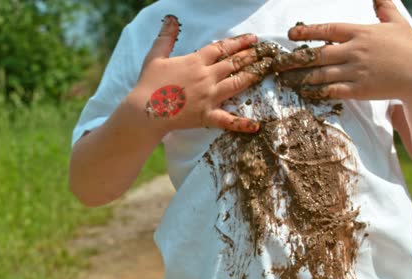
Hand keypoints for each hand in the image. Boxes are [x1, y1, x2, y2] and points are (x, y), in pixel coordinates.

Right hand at [127, 15, 272, 133]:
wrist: (144, 109)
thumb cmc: (148, 83)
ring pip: (236, 84)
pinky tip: (256, 126)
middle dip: (251, 56)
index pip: (221, 48)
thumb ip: (166, 37)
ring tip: (265, 70)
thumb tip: (172, 19)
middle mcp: (206, 77)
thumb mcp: (155, 56)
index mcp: (195, 61)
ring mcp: (208, 97)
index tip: (253, 39)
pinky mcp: (206, 116)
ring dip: (252, 76)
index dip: (238, 42)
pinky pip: (228, 120)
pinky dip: (242, 124)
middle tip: (266, 52)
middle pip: (233, 63)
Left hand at [279, 0, 411, 102]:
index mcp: (360, 33)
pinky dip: (316, 92)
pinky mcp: (359, 90)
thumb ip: (384, 7)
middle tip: (277, 63)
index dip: (307, 32)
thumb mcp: (397, 23)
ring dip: (300, 78)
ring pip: (320, 74)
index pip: (327, 30)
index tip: (290, 34)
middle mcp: (355, 51)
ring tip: (284, 80)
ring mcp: (356, 71)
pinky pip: (332, 91)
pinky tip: (304, 93)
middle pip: (317, 55)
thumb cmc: (410, 48)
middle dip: (294, 59)